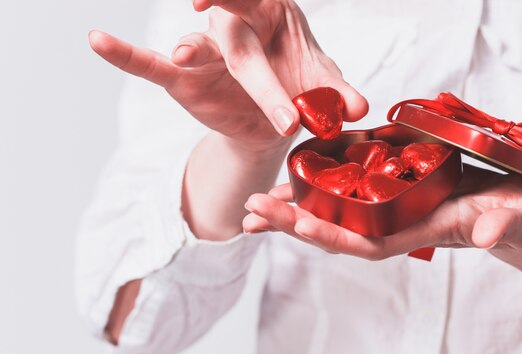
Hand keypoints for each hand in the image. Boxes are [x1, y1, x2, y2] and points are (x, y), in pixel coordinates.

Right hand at [89, 0, 367, 149]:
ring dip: (190, 51)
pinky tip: (97, 40)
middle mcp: (235, 25)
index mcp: (274, 15)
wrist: (273, 112)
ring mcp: (206, 50)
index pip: (263, 0)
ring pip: (197, 48)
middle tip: (241, 56)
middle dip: (253, 68)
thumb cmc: (297, 83)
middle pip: (239, 39)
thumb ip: (336, 93)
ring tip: (183, 56)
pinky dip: (124, 55)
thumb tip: (361, 109)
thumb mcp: (317, 83)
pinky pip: (149, 65)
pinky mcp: (183, 77)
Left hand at [242, 165, 521, 258]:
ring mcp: (394, 210)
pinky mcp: (395, 191)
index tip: (294, 224)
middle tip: (251, 211)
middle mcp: (399, 225)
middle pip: (339, 230)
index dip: (332, 235)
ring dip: (295, 209)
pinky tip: (292, 183)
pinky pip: (350, 193)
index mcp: (422, 231)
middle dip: (294, 223)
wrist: (521, 209)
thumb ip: (504, 225)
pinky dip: (319, 189)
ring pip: (337, 214)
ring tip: (256, 204)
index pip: (369, 241)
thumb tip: (485, 234)